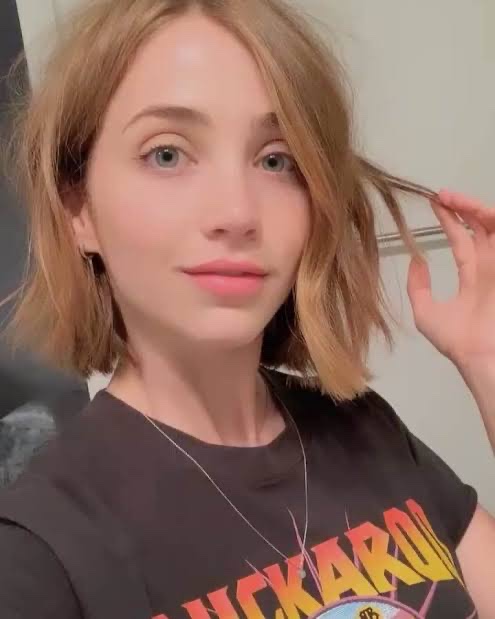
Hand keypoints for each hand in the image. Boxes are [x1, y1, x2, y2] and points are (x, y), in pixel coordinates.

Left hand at [407, 189, 494, 369]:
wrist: (480, 356)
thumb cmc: (457, 340)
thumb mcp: (426, 312)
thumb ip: (418, 287)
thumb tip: (414, 261)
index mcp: (472, 276)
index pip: (461, 240)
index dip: (450, 220)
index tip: (434, 202)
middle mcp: (489, 267)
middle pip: (479, 227)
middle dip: (462, 207)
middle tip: (441, 194)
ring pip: (493, 226)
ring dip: (475, 208)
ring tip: (452, 198)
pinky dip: (494, 221)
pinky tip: (480, 209)